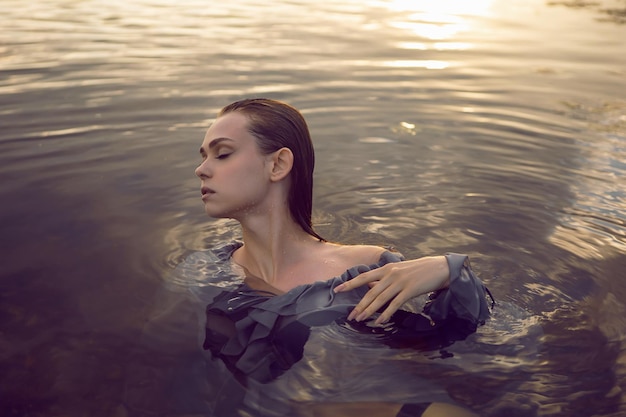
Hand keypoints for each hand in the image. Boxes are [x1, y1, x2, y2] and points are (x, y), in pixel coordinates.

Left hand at [333, 256, 449, 324]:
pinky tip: (380, 321)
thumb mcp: (398, 271)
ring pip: (380, 299)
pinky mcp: (410, 290)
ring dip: (369, 311)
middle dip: (359, 305)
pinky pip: (395, 304)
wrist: (439, 268)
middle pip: (370, 292)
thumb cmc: (418, 270)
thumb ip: (383, 278)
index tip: (337, 290)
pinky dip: (386, 313)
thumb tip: (370, 286)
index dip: (350, 284)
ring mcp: (400, 282)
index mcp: (386, 268)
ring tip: (360, 319)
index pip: (363, 277)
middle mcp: (390, 274)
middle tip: (350, 316)